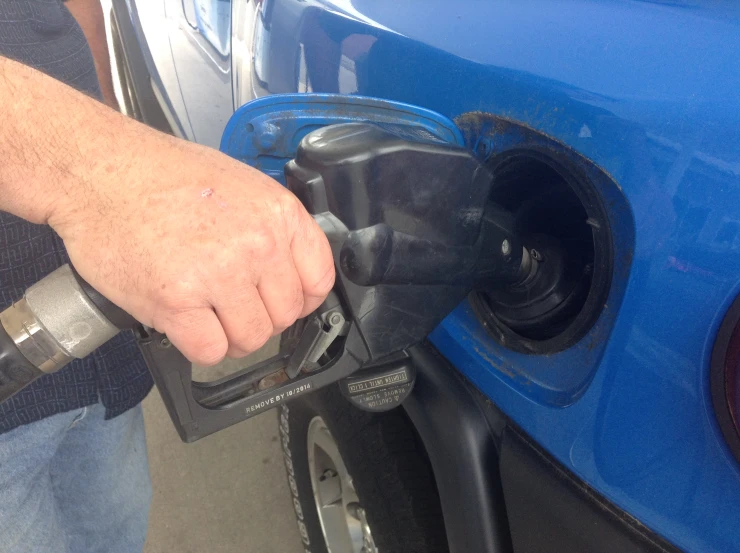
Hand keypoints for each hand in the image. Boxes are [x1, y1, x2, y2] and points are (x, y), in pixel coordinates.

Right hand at [49, 131, 334, 365]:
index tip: (280, 301)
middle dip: (259, 318)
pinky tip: (185, 322)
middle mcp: (257, 246)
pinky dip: (199, 346)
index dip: (300, 299)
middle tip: (231, 307)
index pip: (318, 281)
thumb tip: (290, 272)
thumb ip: (272, 229)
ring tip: (207, 316)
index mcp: (278, 214)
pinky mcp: (177, 302)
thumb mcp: (242, 185)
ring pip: (251, 339)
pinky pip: (211, 352)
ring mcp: (218, 275)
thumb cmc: (162, 174)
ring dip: (230, 337)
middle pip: (284, 316)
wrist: (99, 169)